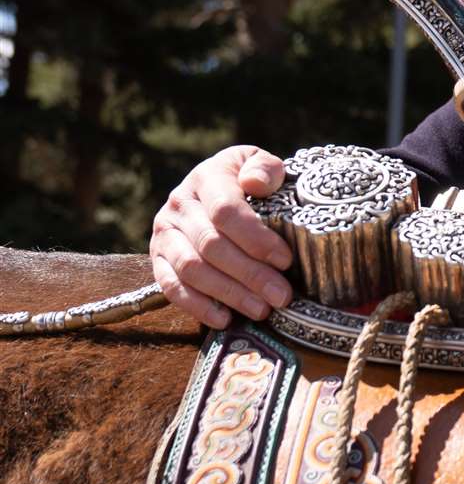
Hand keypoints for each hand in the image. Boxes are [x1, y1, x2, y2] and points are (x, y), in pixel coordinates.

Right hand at [150, 146, 292, 327]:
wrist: (218, 186)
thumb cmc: (248, 179)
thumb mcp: (260, 164)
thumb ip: (265, 168)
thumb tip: (256, 184)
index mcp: (206, 178)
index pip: (226, 211)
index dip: (256, 239)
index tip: (285, 260)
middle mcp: (179, 205)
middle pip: (211, 245)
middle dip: (250, 274)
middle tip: (281, 296)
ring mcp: (165, 234)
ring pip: (192, 269)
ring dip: (228, 294)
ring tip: (262, 310)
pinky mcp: (158, 259)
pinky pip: (170, 287)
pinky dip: (197, 306)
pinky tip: (225, 319)